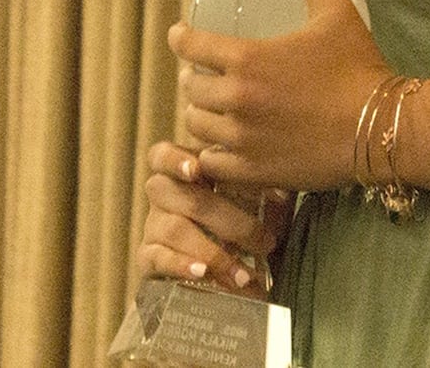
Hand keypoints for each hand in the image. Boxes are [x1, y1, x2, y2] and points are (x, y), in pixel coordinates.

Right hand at [136, 140, 291, 298]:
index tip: (197, 169)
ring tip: (243, 275)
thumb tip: (281, 196)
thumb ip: (263, 191)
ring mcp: (153, 226)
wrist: (217, 267)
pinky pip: (157, 258)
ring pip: (175, 229)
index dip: (175, 160)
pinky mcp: (148, 258)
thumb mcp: (254, 201)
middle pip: (183, 196)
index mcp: (184, 171)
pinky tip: (202, 273)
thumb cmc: (240, 221)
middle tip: (265, 242)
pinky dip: (180, 265)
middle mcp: (163, 195)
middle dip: (227, 220)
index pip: (163, 155)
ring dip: (213, 252)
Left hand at [170, 0, 393, 190]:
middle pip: (190, 88)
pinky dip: (212, 155)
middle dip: (195, 79)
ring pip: (197, 126)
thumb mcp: (331, 8)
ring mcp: (243, 140)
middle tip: (206, 76)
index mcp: (247, 59)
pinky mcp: (254, 171)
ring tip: (214, 110)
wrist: (383, 127)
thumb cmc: (358, 64)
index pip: (190, 46)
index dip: (182, 39)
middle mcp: (237, 100)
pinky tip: (223, 146)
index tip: (181, 37)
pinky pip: (212, 164)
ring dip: (202, 115)